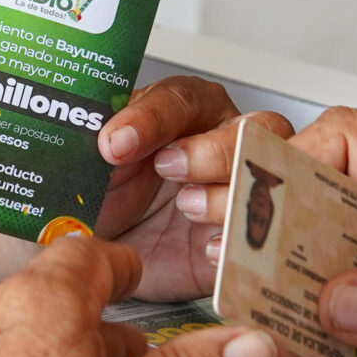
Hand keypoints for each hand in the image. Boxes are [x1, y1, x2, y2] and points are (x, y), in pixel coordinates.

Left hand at [90, 75, 247, 297]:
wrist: (101, 258)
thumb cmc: (100, 198)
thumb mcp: (87, 168)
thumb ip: (90, 146)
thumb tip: (88, 140)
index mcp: (182, 112)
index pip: (180, 99)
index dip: (150, 118)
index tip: (114, 143)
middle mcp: (221, 144)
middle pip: (252, 127)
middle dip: (213, 148)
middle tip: (167, 168)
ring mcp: (238, 191)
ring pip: (269, 175)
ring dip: (229, 190)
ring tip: (186, 208)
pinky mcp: (242, 240)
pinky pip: (263, 235)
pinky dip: (240, 240)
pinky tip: (207, 246)